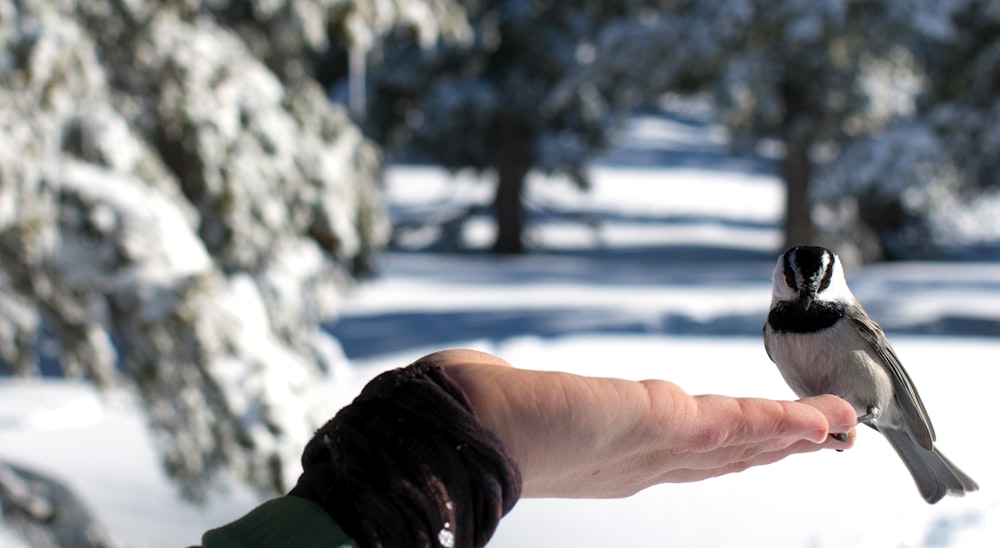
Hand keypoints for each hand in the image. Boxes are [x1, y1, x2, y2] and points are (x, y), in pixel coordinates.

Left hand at [426, 348, 857, 497]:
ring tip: (839, 426)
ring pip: (739, 441)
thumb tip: (486, 373)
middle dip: (779, 447)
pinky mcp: (655, 424)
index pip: (686, 456)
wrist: (458, 434)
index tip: (770, 439)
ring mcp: (651, 447)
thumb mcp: (507, 399)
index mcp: (612, 459)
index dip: (733, 450)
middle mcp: (638, 461)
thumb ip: (506, 390)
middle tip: (828, 436)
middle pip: (726, 456)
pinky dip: (779, 423)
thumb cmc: (471, 422)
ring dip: (793, 434)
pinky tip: (815, 419)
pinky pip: (730, 425)